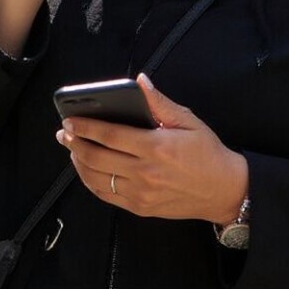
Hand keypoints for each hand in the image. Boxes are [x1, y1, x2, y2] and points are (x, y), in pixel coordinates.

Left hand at [56, 75, 247, 224]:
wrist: (224, 190)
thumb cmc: (207, 152)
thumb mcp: (188, 121)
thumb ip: (159, 102)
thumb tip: (139, 82)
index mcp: (156, 147)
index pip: (110, 135)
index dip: (86, 127)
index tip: (70, 120)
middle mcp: (145, 172)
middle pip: (97, 157)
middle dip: (75, 143)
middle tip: (64, 133)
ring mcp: (141, 193)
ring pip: (97, 179)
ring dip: (78, 163)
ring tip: (72, 149)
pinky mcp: (141, 207)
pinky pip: (107, 196)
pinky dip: (90, 182)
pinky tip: (86, 170)